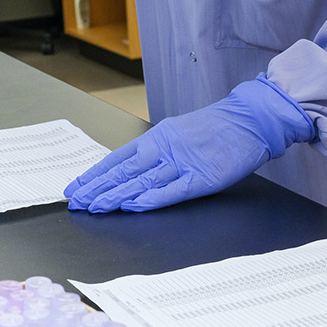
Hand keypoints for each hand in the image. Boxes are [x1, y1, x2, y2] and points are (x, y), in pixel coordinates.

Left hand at [66, 75, 315, 212]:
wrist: (251, 120)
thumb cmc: (217, 128)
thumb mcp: (179, 133)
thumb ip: (157, 151)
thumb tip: (130, 170)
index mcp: (158, 137)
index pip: (118, 159)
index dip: (95, 175)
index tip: (76, 188)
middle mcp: (165, 149)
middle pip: (124, 171)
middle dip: (98, 188)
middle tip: (77, 202)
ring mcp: (183, 163)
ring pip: (143, 181)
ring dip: (116, 195)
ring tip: (95, 207)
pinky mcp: (202, 178)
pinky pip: (173, 191)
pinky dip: (151, 199)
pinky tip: (132, 206)